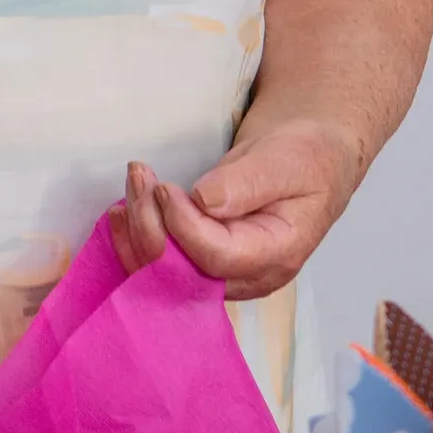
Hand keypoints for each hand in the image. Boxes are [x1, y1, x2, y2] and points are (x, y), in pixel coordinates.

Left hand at [106, 120, 360, 300]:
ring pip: (166, 274)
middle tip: (139, 174)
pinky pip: (163, 266)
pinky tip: (123, 213)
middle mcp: (249, 276)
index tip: (164, 186)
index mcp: (278, 253)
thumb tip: (204, 202)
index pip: (217, 257)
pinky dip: (137, 240)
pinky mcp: (204, 264)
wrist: (309, 160)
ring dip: (139, 232)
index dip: (182, 225)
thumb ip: (247, 183)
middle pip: (185, 272)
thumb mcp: (287, 159)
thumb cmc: (306, 157)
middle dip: (151, 226)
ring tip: (131, 186)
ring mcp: (224, 275)